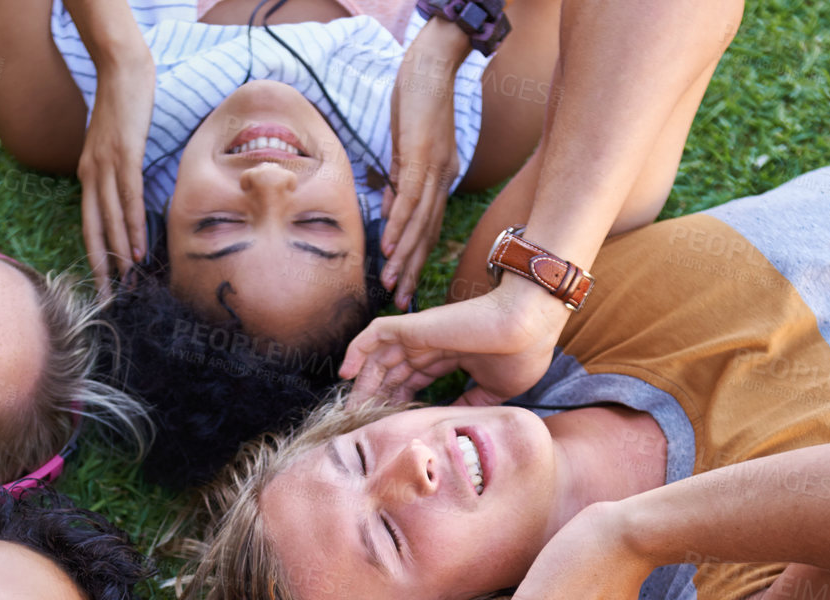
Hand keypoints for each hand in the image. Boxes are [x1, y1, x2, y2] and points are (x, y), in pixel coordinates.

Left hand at [77, 50, 155, 292]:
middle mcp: (90, 173)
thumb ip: (116, 168)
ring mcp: (106, 165)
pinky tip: (138, 248)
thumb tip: (127, 193)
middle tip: (107, 297)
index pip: (89, 223)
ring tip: (126, 282)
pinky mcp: (125, 155)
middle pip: (93, 229)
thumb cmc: (123, 104)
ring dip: (119, 253)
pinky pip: (128, 198)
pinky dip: (132, 225)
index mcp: (87, 173)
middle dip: (100, 266)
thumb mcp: (114, 143)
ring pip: (110, 219)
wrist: (122, 67)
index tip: (103, 282)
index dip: (96, 255)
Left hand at [341, 276, 568, 404]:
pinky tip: (346, 373)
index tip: (388, 425)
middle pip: (392, 372)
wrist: (530, 325)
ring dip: (363, 383)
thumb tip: (455, 421)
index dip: (398, 401)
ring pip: (379, 357)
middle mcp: (432, 343)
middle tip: (361, 424)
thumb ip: (472, 401)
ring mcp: (422, 333)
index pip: (413, 379)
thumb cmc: (523, 353)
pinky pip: (375, 333)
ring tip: (350, 409)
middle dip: (375, 398)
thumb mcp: (495, 389)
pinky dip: (357, 348)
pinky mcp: (415, 325)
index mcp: (450, 355)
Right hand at [381, 28, 463, 309]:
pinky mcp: (421, 159)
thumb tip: (388, 207)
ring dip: (404, 257)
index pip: (427, 228)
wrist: (432, 66)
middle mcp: (441, 181)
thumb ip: (400, 179)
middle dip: (412, 271)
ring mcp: (433, 171)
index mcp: (440, 180)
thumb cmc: (418, 102)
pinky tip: (387, 246)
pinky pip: (409, 199)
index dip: (416, 260)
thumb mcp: (408, 148)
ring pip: (419, 224)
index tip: (405, 287)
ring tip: (391, 284)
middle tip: (400, 302)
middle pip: (426, 235)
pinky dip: (398, 225)